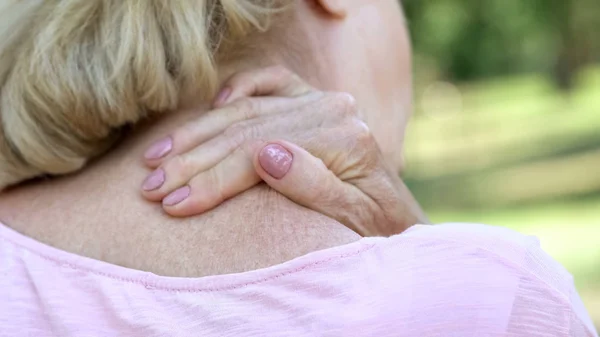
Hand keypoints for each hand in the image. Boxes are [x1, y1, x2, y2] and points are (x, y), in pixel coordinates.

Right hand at [141, 66, 426, 235]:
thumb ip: (315, 186)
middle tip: (150, 187)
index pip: (259, 156)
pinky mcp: (311, 99)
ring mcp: (321, 101)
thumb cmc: (373, 227)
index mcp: (346, 141)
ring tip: (157, 157)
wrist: (392, 215)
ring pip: (247, 109)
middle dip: (193, 160)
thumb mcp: (352, 220)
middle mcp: (334, 111)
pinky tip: (212, 109)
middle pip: (246, 131)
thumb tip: (267, 153)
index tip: (173, 204)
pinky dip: (238, 89)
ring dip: (199, 132)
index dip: (212, 181)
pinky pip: (270, 82)